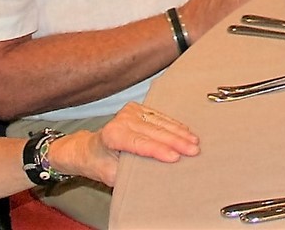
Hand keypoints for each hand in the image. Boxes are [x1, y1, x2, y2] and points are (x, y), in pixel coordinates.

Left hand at [47, 102, 199, 186]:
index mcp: (112, 135)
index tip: (175, 158)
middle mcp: (121, 120)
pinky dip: (175, 125)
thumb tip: (153, 173)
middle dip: (176, 141)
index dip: (159, 151)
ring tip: (194, 142)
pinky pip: (161, 117)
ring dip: (179, 133)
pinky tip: (186, 131)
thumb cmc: (101, 163)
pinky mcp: (139, 109)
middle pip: (154, 132)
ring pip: (160, 123)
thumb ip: (130, 172)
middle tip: (193, 150)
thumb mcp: (111, 175)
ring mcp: (131, 112)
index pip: (140, 143)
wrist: (90, 148)